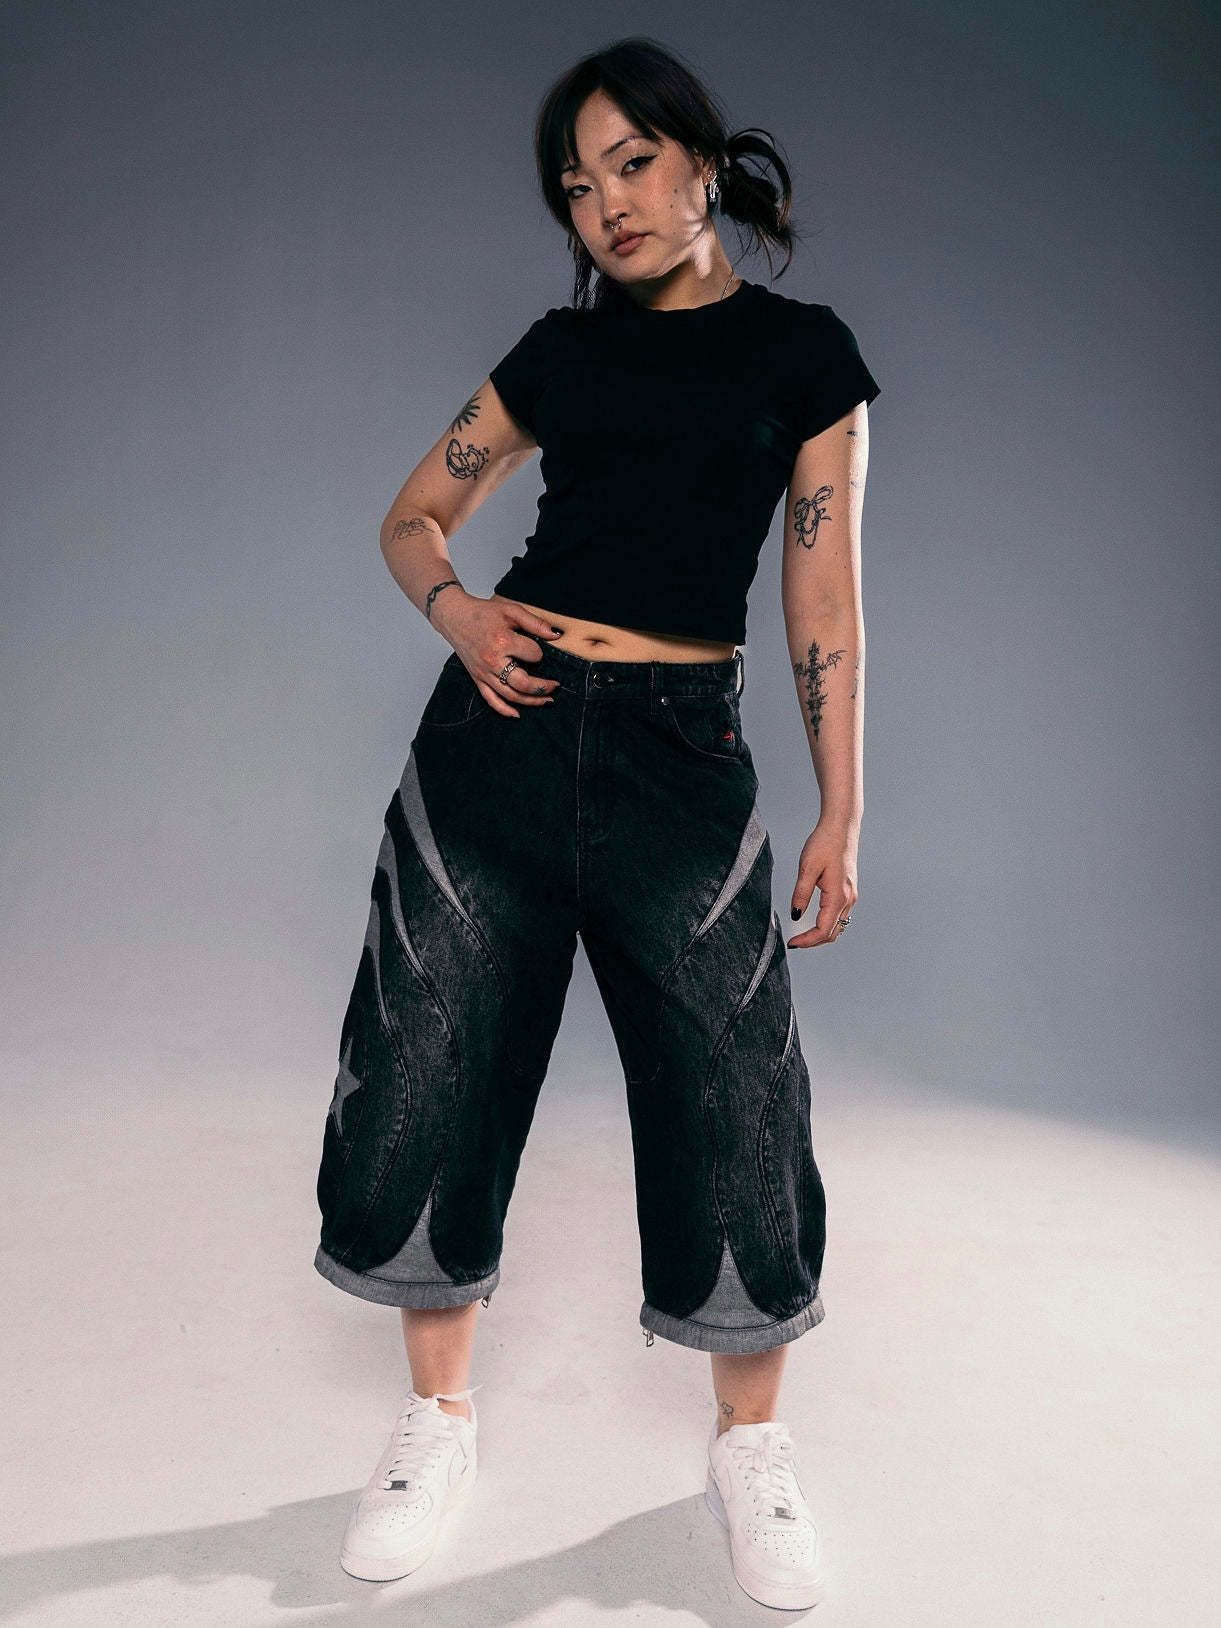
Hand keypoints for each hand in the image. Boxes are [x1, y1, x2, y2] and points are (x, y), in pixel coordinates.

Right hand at [442, 594, 564, 717]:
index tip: (538, 648)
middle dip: (543, 687)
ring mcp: (484, 673)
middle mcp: (492, 661)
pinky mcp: (477, 678)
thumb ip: (535, 623)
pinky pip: (491, 700)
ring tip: (547, 701)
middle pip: (524, 683)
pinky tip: (517, 714)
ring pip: (511, 695)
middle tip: (556, 686)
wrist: (455, 616)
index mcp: (502, 642)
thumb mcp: (511, 610)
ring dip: (531, 701)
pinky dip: (504, 710)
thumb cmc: (482, 612)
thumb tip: (556, 635)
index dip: (539, 652)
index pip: (533, 655)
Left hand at [787, 819, 858, 947]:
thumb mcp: (807, 868)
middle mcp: (848, 899)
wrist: (841, 827)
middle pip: (833, 933)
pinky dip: (827, 924)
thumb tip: (795, 915)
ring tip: (802, 935)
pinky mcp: (849, 891)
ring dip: (821, 935)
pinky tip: (814, 921)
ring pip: (838, 926)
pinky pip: (840, 916)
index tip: (792, 943)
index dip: (807, 940)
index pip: (824, 929)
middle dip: (813, 942)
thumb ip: (801, 894)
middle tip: (795, 942)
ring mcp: (851, 896)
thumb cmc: (825, 843)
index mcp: (839, 895)